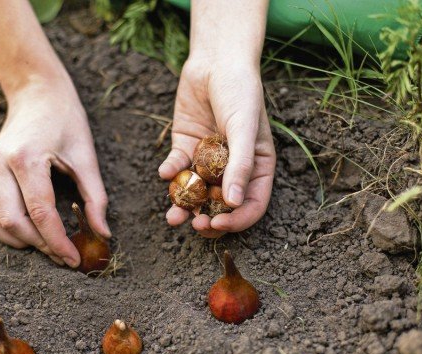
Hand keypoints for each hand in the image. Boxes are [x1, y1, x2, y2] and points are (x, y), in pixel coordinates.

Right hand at [0, 76, 110, 266]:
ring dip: (20, 242)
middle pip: (13, 222)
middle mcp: (0, 165)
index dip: (58, 241)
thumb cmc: (66, 120)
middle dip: (40, 245)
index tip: (74, 260)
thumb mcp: (87, 156)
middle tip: (64, 256)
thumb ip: (96, 197)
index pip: (40, 213)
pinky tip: (29, 233)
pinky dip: (5, 230)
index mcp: (26, 158)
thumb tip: (104, 234)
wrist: (37, 92)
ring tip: (47, 246)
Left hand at [159, 58, 275, 237]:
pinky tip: (165, 171)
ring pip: (196, 192)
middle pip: (221, 205)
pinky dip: (171, 172)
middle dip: (208, 219)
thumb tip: (234, 204)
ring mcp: (208, 160)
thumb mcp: (245, 128)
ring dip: (184, 206)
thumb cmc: (240, 91)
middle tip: (194, 225)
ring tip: (173, 216)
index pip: (251, 204)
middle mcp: (232, 168)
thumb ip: (241, 165)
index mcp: (256, 167)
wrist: (216, 60)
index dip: (237, 220)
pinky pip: (177, 167)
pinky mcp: (186, 147)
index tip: (218, 225)